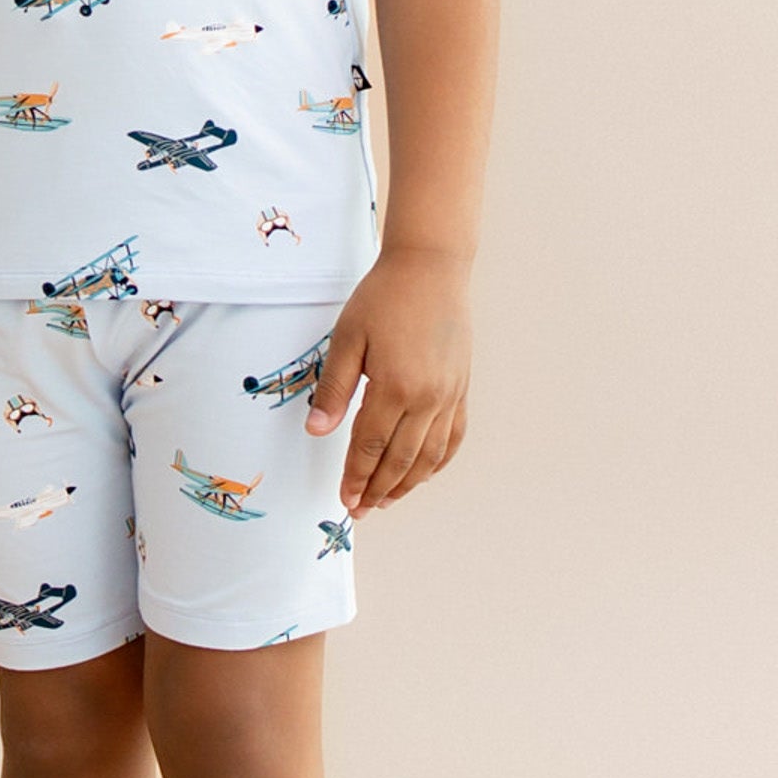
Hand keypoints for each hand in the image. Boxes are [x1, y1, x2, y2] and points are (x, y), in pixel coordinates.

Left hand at [306, 250, 471, 512]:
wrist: (431, 268)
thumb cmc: (384, 297)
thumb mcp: (347, 338)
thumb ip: (333, 389)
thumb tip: (316, 431)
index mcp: (395, 386)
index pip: (371, 446)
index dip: (356, 476)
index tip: (344, 499)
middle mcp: (428, 397)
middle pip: (401, 459)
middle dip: (378, 489)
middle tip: (360, 509)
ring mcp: (450, 394)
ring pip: (430, 455)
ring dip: (408, 483)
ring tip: (387, 500)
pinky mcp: (461, 387)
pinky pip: (454, 436)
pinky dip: (438, 461)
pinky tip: (424, 473)